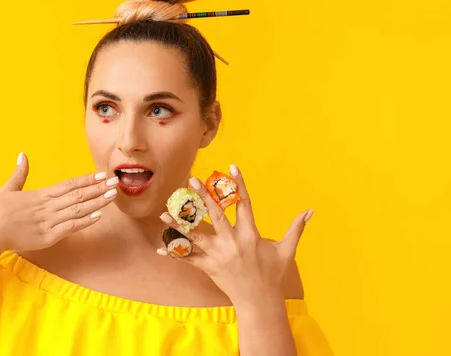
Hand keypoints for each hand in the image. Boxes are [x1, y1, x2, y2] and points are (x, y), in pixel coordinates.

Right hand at [0, 152, 118, 252]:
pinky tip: (98, 216)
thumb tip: (22, 154)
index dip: (87, 180)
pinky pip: (70, 227)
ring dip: (97, 202)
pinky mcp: (48, 236)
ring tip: (112, 196)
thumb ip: (19, 173)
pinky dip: (85, 221)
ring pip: (78, 210)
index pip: (69, 184)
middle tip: (116, 182)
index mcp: (41, 194)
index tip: (101, 175)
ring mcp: (49, 221)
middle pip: (78, 195)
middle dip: (98, 189)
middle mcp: (48, 206)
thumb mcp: (8, 188)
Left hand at [157, 164, 312, 303]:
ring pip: (194, 236)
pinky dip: (174, 253)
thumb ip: (296, 229)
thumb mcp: (287, 250)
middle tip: (192, 180)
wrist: (260, 301)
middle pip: (215, 215)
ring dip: (178, 224)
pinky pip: (188, 259)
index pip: (244, 204)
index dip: (238, 184)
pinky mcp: (208, 267)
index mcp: (250, 234)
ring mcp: (218, 255)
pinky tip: (159, 246)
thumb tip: (310, 211)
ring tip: (163, 213)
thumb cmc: (273, 274)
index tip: (232, 167)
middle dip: (203, 196)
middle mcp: (232, 242)